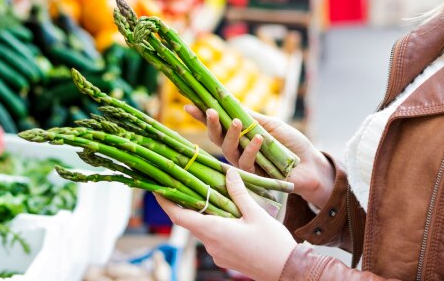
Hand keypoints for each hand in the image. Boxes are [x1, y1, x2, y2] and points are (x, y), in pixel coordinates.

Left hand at [156, 169, 298, 280]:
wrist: (287, 271)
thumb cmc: (272, 244)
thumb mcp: (256, 213)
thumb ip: (239, 193)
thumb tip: (228, 172)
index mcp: (214, 231)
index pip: (179, 216)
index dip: (165, 201)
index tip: (156, 187)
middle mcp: (211, 243)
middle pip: (190, 219)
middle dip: (187, 201)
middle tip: (186, 180)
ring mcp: (217, 252)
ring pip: (204, 227)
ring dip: (205, 211)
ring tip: (213, 191)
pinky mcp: (225, 256)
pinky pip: (214, 235)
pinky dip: (215, 222)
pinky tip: (228, 211)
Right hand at [184, 105, 335, 206]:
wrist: (310, 164)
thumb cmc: (291, 143)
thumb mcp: (270, 124)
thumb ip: (251, 117)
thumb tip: (230, 103)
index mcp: (240, 135)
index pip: (218, 124)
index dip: (202, 117)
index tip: (189, 106)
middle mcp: (237, 150)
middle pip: (217, 137)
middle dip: (211, 124)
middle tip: (210, 111)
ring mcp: (244, 164)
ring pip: (228, 149)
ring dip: (231, 134)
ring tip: (237, 122)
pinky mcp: (253, 176)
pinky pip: (246, 161)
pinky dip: (252, 148)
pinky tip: (260, 139)